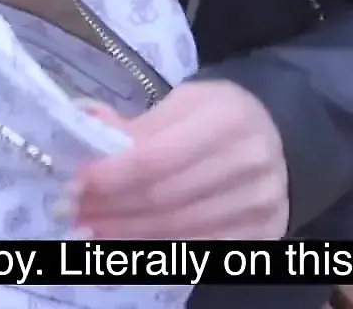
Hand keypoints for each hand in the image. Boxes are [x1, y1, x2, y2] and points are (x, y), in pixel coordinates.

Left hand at [69, 81, 288, 239]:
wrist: (279, 138)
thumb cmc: (221, 116)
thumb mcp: (186, 103)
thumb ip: (139, 123)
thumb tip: (86, 124)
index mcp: (228, 117)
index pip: (156, 157)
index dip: (110, 175)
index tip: (74, 183)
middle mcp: (251, 160)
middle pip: (163, 197)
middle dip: (110, 207)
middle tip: (72, 212)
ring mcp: (261, 201)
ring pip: (177, 228)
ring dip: (125, 233)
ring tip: (89, 229)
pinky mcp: (263, 231)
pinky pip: (198, 247)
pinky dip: (156, 248)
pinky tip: (125, 243)